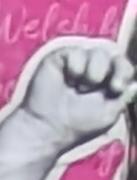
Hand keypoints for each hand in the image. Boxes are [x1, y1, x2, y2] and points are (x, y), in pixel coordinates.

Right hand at [7, 31, 136, 155]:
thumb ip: (124, 96)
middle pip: (114, 55)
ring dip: (93, 72)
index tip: (117, 88)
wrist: (49, 127)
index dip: (123, 72)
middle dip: (113, 70)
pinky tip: (68, 81)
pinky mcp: (59, 58)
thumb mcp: (110, 113)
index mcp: (107, 81)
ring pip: (97, 52)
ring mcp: (77, 62)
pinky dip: (75, 68)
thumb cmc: (77, 125)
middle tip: (104, 86)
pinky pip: (76, 52)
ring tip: (79, 88)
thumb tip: (134, 84)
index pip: (123, 65)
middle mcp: (93, 69)